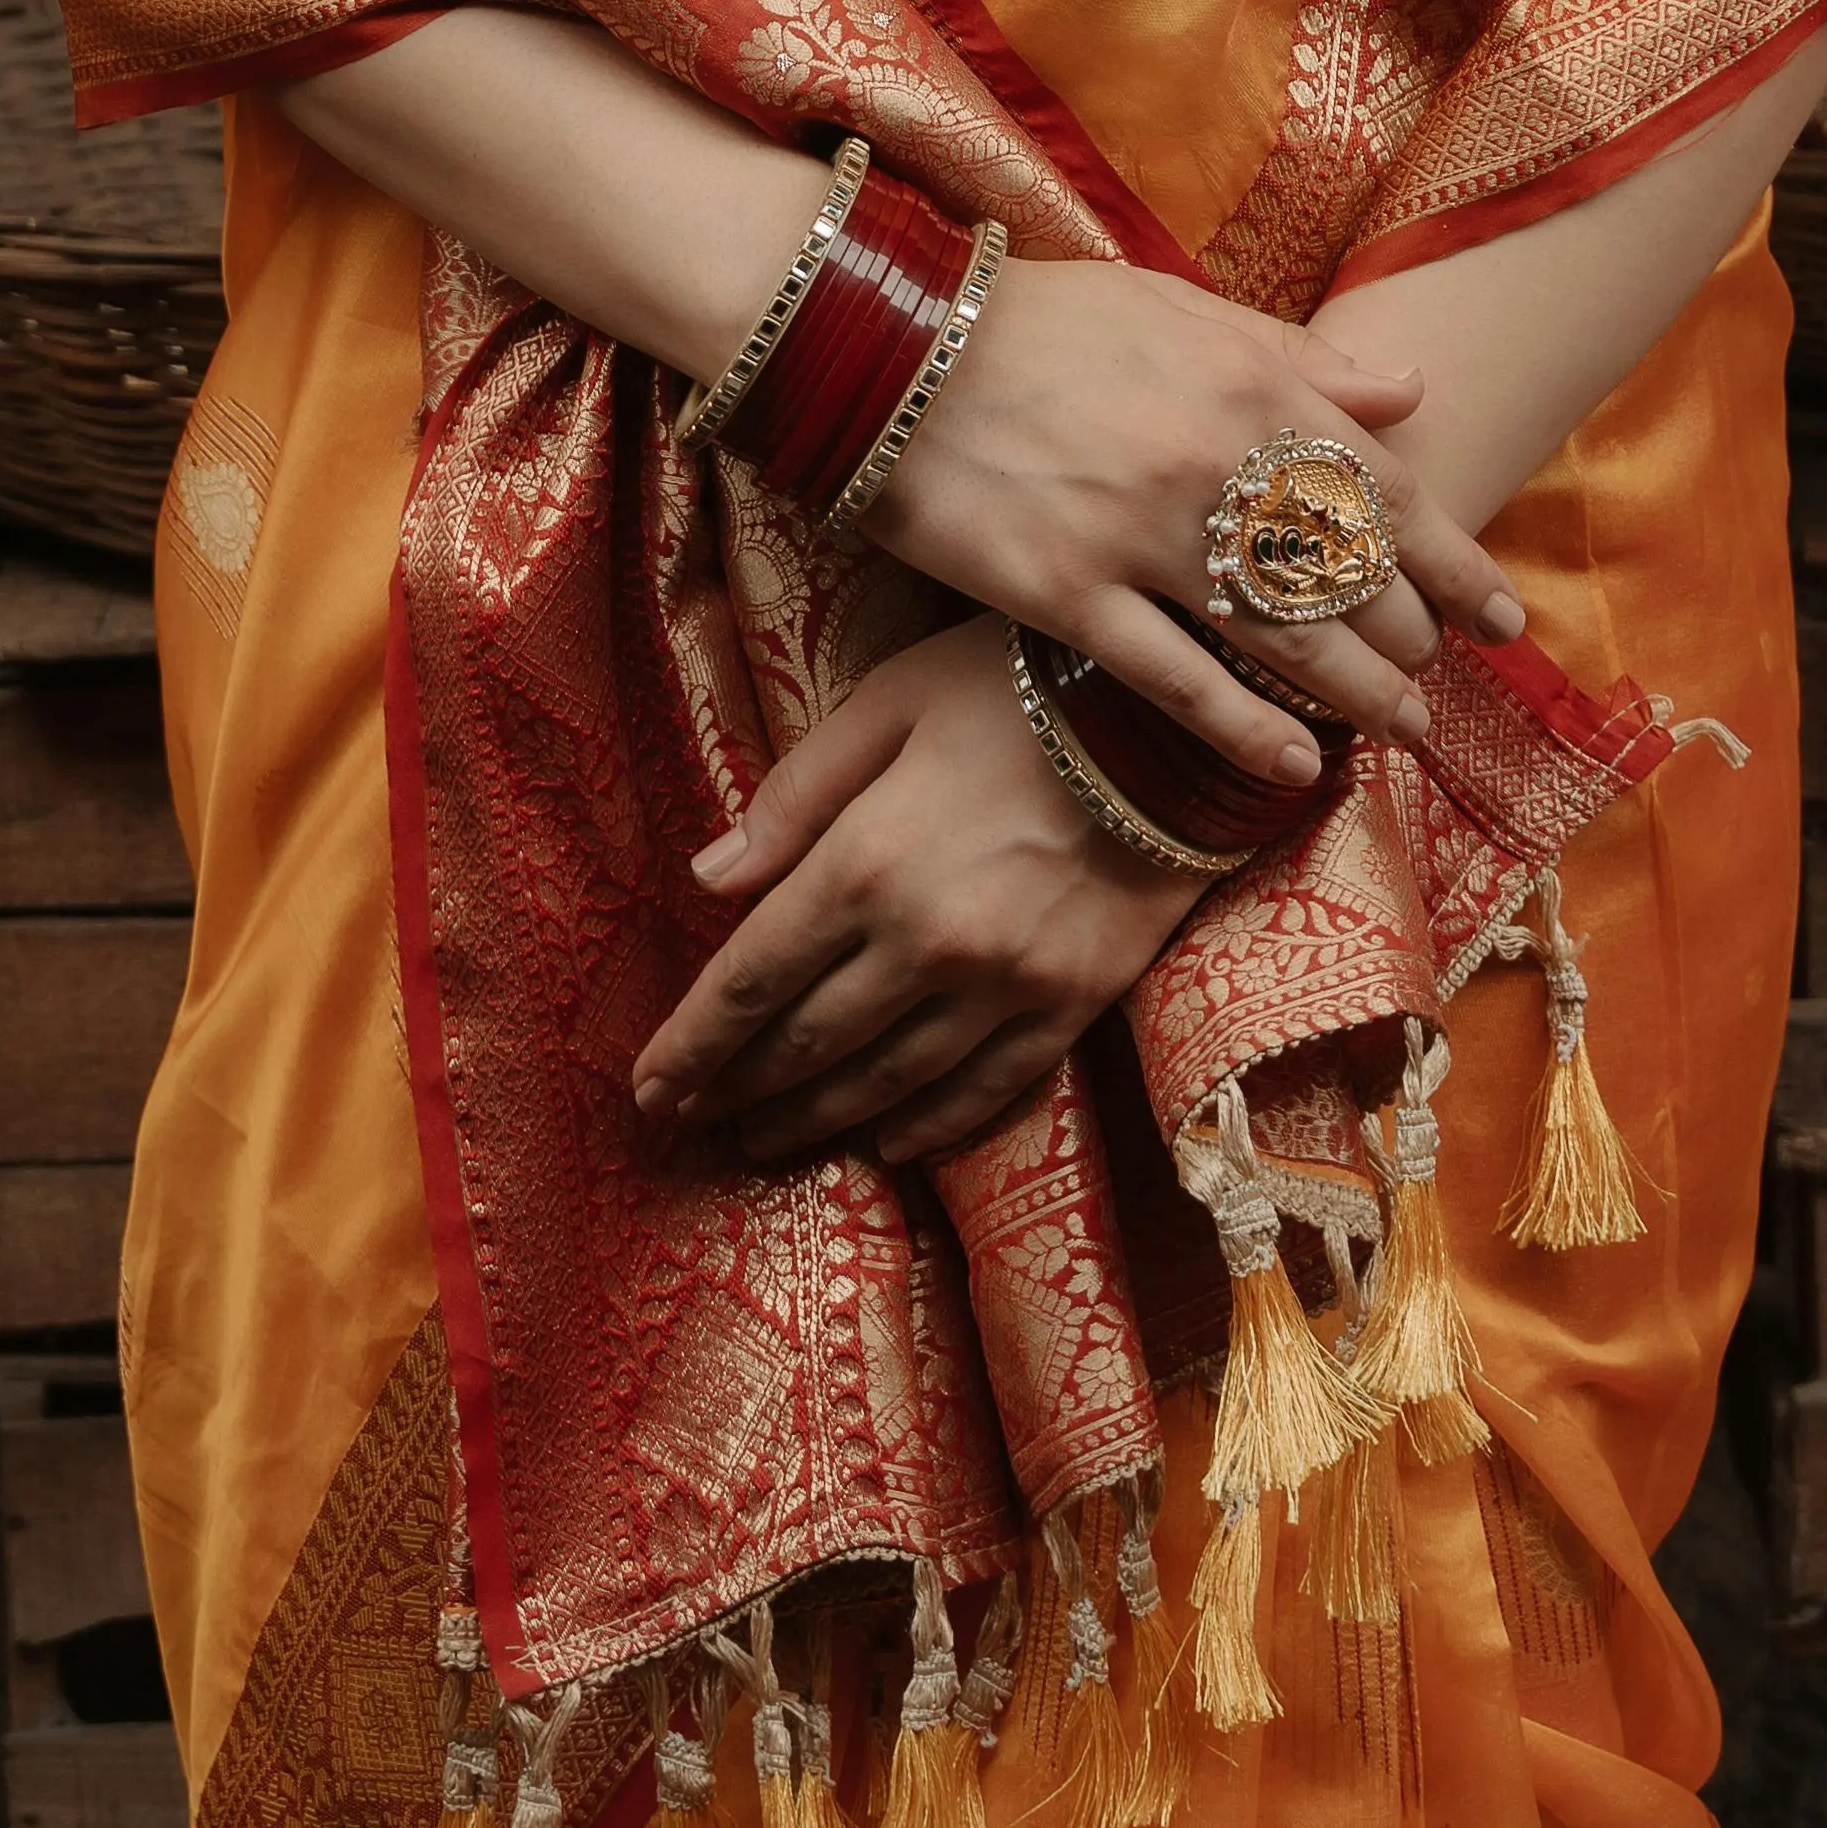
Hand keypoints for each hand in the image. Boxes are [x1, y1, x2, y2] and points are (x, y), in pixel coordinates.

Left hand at [635, 623, 1190, 1171]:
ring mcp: (1003, 986)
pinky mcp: (1070, 1006)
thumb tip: (708, 879)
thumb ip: (794, 798)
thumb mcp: (888, 704)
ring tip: (766, 1141)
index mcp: (866, 863)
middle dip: (738, 1089)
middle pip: (807, 1042)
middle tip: (691, 1123)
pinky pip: (984, 1091)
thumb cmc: (1017, 685)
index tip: (649, 1089)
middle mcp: (925, 944)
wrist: (1177, 717)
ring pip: (886, 1082)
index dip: (691, 1045)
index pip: (751, 980)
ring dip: (815, 1119)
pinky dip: (925, 1126)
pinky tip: (886, 1141)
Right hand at [875, 257, 1521, 787]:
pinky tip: (1294, 768)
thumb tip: (1406, 392)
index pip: (1386, 490)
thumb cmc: (1044, 322)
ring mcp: (1139, 536)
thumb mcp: (1181, 310)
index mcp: (1248, 385)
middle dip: (1411, 638)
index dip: (1456, 564)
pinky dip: (1245, 730)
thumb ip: (1297, 359)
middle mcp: (1213, 463)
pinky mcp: (1066, 595)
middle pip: (1350, 575)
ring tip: (1406, 736)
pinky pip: (1176, 681)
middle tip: (1435, 684)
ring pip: (1284, 637)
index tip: (1502, 619)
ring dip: (1359, 696)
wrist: (897, 343)